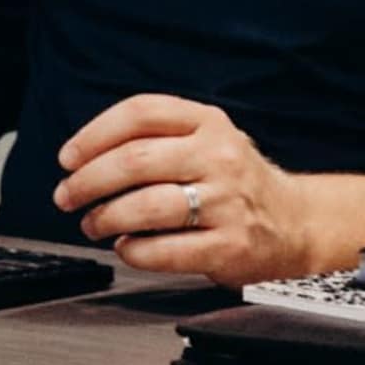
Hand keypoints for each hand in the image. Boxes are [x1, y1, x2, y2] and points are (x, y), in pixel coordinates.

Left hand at [50, 93, 323, 284]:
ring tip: (93, 224)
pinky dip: (133, 251)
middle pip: (135, 160)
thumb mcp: (208, 140)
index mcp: (209, 123)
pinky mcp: (230, 246)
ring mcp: (227, 202)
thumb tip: (84, 159)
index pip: (141, 113)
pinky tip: (126, 247)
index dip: (94, 134)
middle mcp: (220, 157)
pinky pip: (165, 250)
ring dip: (105, 217)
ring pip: (146, 206)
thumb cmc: (237, 183)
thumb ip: (157, 139)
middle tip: (67, 196)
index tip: (69, 158)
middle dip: (88, 181)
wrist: (297, 222)